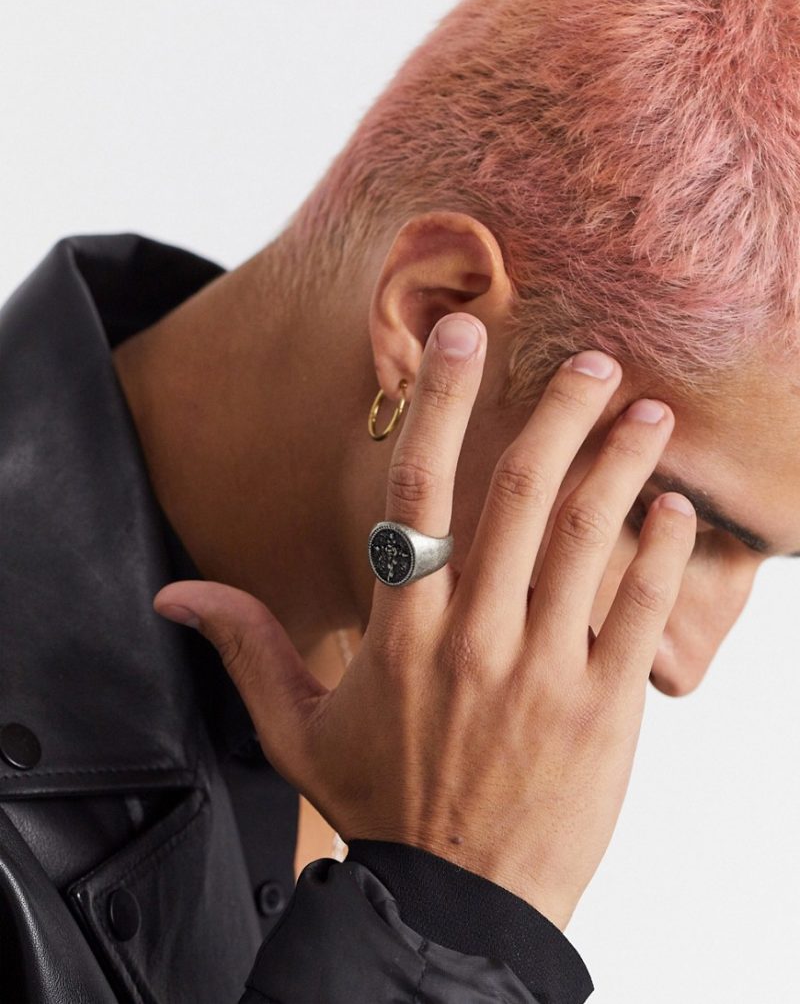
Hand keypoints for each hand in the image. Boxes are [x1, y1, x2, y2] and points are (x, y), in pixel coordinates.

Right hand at [153, 313, 694, 929]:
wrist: (456, 908)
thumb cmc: (379, 809)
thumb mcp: (294, 731)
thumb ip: (243, 648)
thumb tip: (173, 594)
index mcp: (400, 632)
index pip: (417, 493)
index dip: (440, 404)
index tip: (464, 337)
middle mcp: (473, 638)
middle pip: (517, 497)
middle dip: (558, 414)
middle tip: (596, 360)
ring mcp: (542, 671)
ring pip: (583, 542)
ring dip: (619, 465)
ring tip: (650, 411)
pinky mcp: (602, 710)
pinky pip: (637, 614)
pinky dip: (660, 555)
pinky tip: (675, 508)